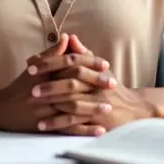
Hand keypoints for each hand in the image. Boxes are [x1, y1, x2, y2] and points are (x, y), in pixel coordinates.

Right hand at [0, 33, 113, 132]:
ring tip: (109, 107)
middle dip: (94, 84)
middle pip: (73, 85)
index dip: (89, 63)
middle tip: (113, 84)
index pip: (69, 64)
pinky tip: (98, 130)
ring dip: (92, 108)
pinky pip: (66, 128)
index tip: (106, 65)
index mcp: (43, 73)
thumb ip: (53, 53)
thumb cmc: (20, 86)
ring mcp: (43, 109)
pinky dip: (83, 129)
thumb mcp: (35, 67)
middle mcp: (43, 90)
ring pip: (71, 108)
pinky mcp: (43, 125)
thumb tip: (69, 37)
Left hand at [29, 39, 157, 135]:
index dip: (50, 63)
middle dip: (48, 85)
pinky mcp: (97, 121)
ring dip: (50, 105)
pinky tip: (42, 125)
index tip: (30, 66)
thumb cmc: (111, 87)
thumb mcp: (100, 69)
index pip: (70, 62)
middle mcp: (97, 86)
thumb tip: (69, 37)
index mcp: (94, 70)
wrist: (134, 109)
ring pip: (71, 103)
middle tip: (29, 89)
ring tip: (31, 107)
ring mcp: (97, 104)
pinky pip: (75, 123)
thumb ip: (83, 54)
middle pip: (70, 83)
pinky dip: (57, 124)